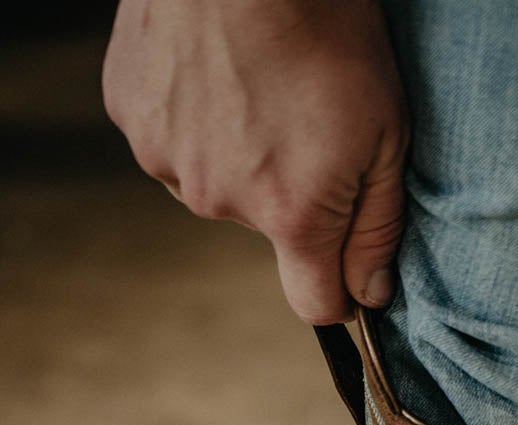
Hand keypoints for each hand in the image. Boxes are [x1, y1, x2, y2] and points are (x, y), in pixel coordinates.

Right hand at [103, 0, 408, 324]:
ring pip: (212, 178)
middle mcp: (222, 202)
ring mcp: (168, 158)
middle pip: (264, 226)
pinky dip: (188, 109)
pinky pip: (167, 134)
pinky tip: (209, 63)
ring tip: (251, 78)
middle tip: (300, 110)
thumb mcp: (387, 130)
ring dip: (232, 146)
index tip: (345, 259)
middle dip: (286, 186)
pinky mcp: (130, 113)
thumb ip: (376, 227)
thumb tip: (367, 297)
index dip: (336, 284)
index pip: (314, 303)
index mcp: (291, 214)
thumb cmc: (327, 25)